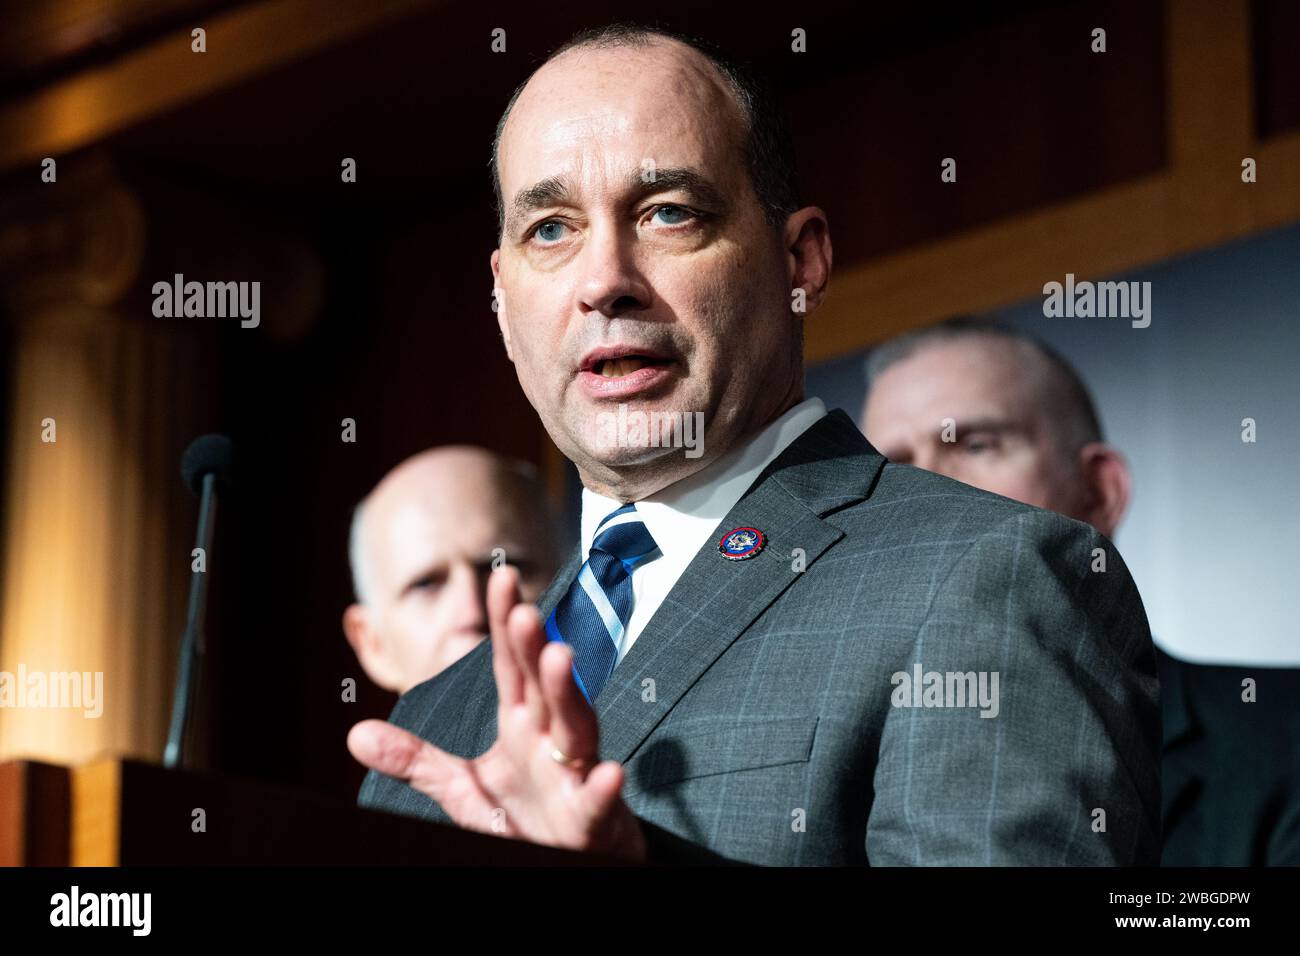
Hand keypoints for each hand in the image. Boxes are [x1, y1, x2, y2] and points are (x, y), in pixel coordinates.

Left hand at [348, 565, 646, 860]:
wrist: (572, 860)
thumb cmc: (528, 818)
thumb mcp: (462, 788)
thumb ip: (416, 759)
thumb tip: (356, 734)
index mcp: (521, 725)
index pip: (510, 665)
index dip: (505, 623)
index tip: (502, 577)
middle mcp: (550, 740)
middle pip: (542, 685)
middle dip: (533, 647)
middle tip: (524, 611)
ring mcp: (574, 775)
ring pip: (576, 727)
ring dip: (568, 693)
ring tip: (559, 658)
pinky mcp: (592, 818)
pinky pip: (598, 801)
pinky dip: (602, 788)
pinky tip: (609, 771)